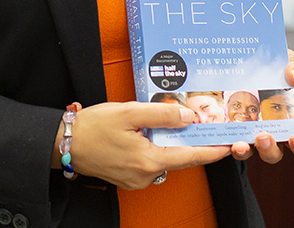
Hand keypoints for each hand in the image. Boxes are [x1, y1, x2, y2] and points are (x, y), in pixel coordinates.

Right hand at [61, 101, 230, 189]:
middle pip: (178, 158)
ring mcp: (136, 180)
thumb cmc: (93, 126)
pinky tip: (142, 137)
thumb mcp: (128, 112)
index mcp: (149, 160)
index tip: (228, 146)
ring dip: (166, 145)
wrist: (66, 143)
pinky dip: (152, 151)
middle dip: (189, 144)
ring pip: (162, 160)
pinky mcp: (127, 179)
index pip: (191, 156)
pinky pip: (148, 164)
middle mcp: (146, 175)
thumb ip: (161, 114)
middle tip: (198, 128)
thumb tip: (188, 117)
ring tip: (159, 126)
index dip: (212, 150)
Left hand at [230, 48, 293, 162]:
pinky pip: (223, 140)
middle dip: (269, 149)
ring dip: (245, 151)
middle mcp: (266, 131)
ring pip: (247, 152)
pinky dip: (222, 141)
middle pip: (273, 153)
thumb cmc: (271, 66)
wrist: (239, 58)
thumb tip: (293, 76)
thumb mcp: (287, 62)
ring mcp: (244, 131)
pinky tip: (219, 136)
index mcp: (287, 121)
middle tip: (263, 136)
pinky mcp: (223, 127)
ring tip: (239, 144)